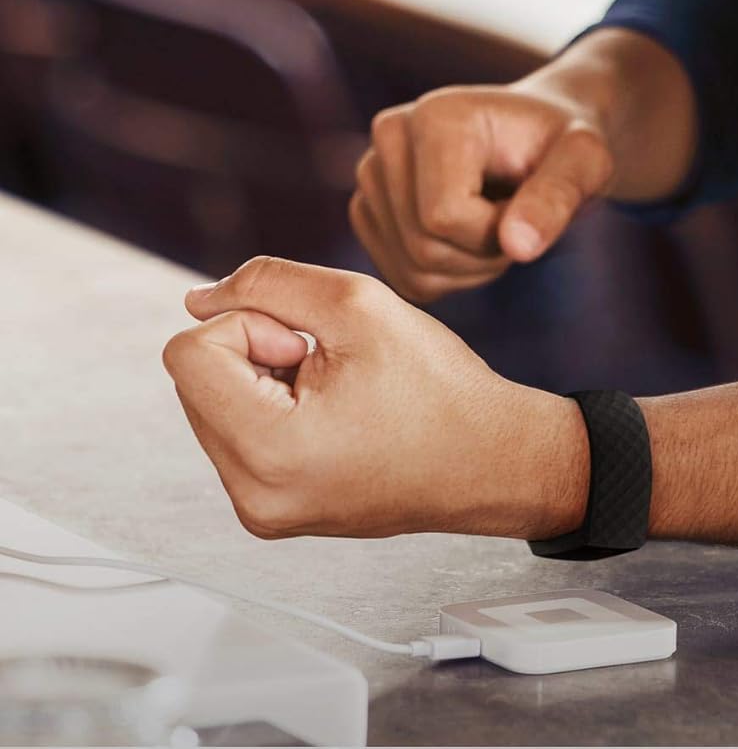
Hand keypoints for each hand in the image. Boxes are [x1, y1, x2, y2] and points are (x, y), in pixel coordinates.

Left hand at [161, 257, 585, 539]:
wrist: (492, 460)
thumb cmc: (439, 387)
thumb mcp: (358, 304)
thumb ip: (268, 283)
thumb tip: (197, 299)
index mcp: (268, 450)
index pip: (188, 354)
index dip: (251, 324)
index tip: (311, 344)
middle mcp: (252, 496)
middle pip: (195, 381)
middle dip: (256, 351)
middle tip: (331, 363)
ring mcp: (261, 511)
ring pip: (214, 405)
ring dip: (265, 378)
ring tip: (340, 389)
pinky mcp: (272, 512)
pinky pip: (239, 437)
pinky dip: (275, 408)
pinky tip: (337, 412)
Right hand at [349, 80, 615, 305]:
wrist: (544, 137)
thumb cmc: (565, 145)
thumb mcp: (585, 162)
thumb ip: (558, 196)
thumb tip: (517, 245)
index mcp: (435, 115)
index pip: (443, 216)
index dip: (497, 233)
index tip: (531, 205)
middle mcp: (389, 136)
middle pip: (423, 247)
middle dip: (486, 255)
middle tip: (520, 219)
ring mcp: (371, 173)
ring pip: (411, 269)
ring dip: (470, 268)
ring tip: (500, 224)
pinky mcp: (369, 208)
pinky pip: (403, 278)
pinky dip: (448, 276)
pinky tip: (474, 238)